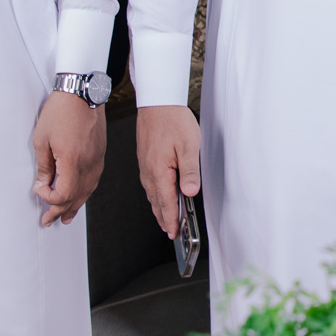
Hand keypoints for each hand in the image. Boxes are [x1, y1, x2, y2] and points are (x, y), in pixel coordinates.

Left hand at [30, 91, 106, 227]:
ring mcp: (97, 160)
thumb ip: (43, 166)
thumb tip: (42, 183)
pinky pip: (93, 181)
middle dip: (60, 211)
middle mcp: (88, 164)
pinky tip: (79, 196)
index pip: (62, 195)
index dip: (48, 199)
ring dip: (75, 206)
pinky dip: (84, 192)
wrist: (83, 93)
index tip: (38, 191)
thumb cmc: (61, 111)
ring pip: (87, 191)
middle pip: (75, 197)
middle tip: (48, 221)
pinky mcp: (100, 155)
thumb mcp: (42, 139)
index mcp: (72, 161)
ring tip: (66, 217)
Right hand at [136, 104, 202, 238]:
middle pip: (156, 202)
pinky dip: (155, 195)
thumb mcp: (189, 146)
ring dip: (159, 208)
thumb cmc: (173, 121)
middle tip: (171, 233)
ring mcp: (145, 166)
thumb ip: (189, 172)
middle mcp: (148, 171)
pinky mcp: (145, 160)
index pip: (165, 203)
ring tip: (166, 219)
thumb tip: (190, 193)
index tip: (174, 233)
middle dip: (164, 219)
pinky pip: (149, 184)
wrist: (157, 103)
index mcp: (159, 171)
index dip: (171, 220)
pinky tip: (160, 196)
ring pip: (152, 194)